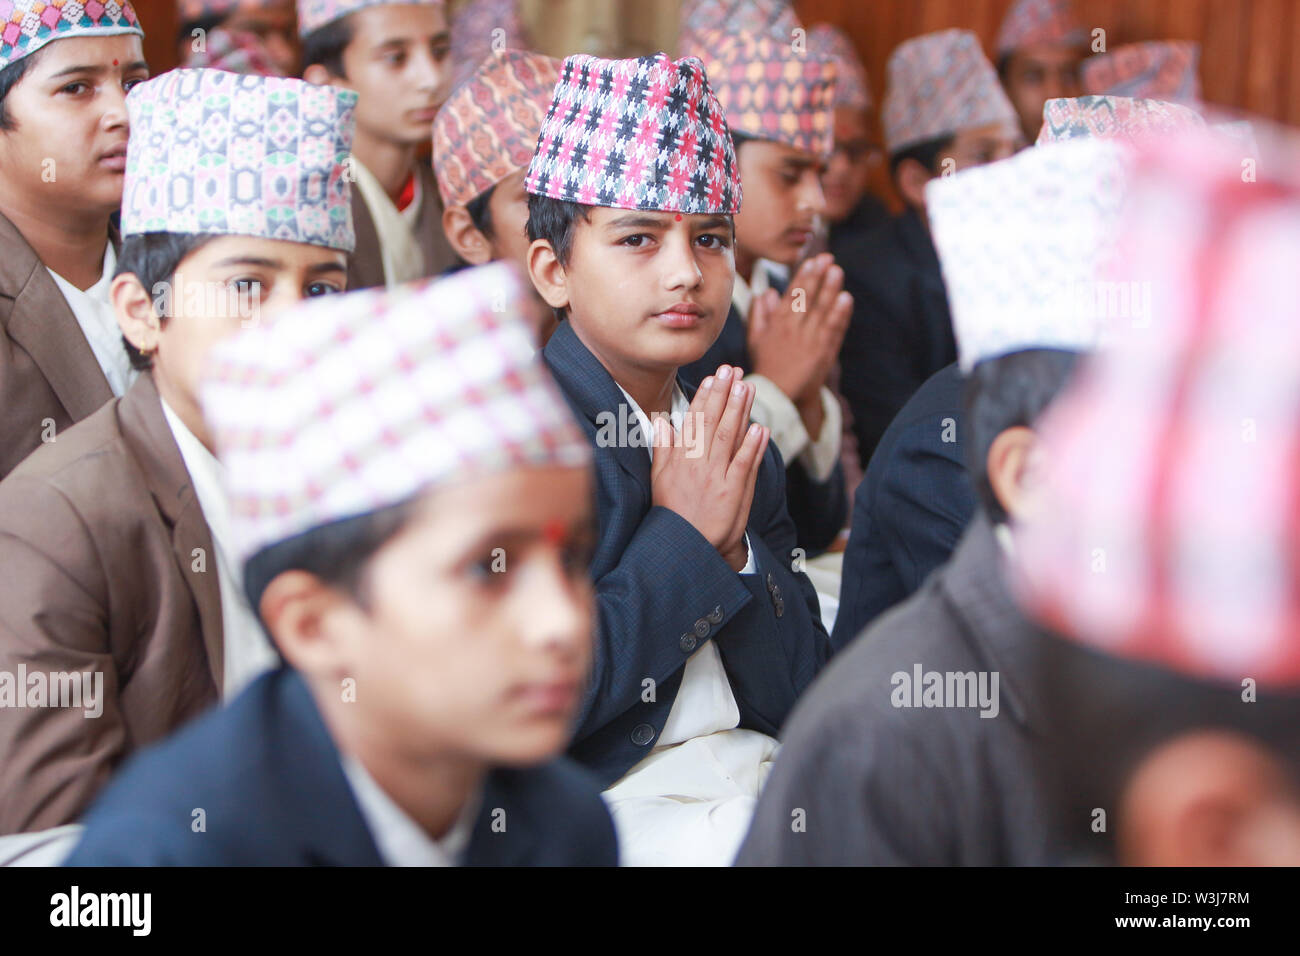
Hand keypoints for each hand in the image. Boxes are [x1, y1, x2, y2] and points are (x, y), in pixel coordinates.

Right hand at [650, 365, 769, 570]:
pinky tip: (759, 427)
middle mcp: (697, 464)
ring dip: (738, 410)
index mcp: (680, 458)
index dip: (706, 397)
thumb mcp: (659, 479)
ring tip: (746, 387)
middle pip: (712, 422)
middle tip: (732, 370)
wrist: (688, 547)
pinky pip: (743, 464)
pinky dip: (751, 445)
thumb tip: (661, 421)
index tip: (714, 377)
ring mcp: (716, 477)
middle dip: (724, 394)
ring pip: (728, 437)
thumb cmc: (674, 512)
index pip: (694, 421)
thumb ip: (662, 448)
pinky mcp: (732, 492)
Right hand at [747, 254, 853, 404]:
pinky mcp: (823, 353)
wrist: (780, 394)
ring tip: (837, 271)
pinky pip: (833, 330)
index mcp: (777, 324)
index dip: (802, 277)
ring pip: (821, 311)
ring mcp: (809, 341)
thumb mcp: (755, 339)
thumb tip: (766, 292)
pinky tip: (846, 299)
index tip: (811, 261)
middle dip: (817, 277)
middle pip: (807, 299)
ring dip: (830, 290)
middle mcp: (793, 330)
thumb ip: (759, 314)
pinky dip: (840, 314)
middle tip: (827, 258)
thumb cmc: (767, 364)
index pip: (791, 296)